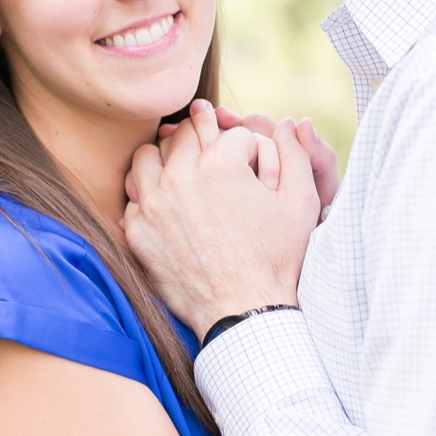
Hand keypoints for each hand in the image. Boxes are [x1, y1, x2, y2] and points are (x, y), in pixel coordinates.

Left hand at [123, 99, 320, 336]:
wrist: (244, 311)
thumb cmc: (277, 259)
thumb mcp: (302, 204)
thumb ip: (296, 154)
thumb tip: (287, 124)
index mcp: (221, 163)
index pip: (233, 133)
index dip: (252, 150)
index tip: (255, 167)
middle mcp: (180, 175)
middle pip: (186, 133)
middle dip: (207, 141)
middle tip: (220, 161)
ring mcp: (153, 203)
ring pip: (149, 154)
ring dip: (169, 158)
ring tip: (187, 174)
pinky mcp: (136, 230)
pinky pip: (134, 195)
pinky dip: (150, 194)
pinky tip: (171, 206)